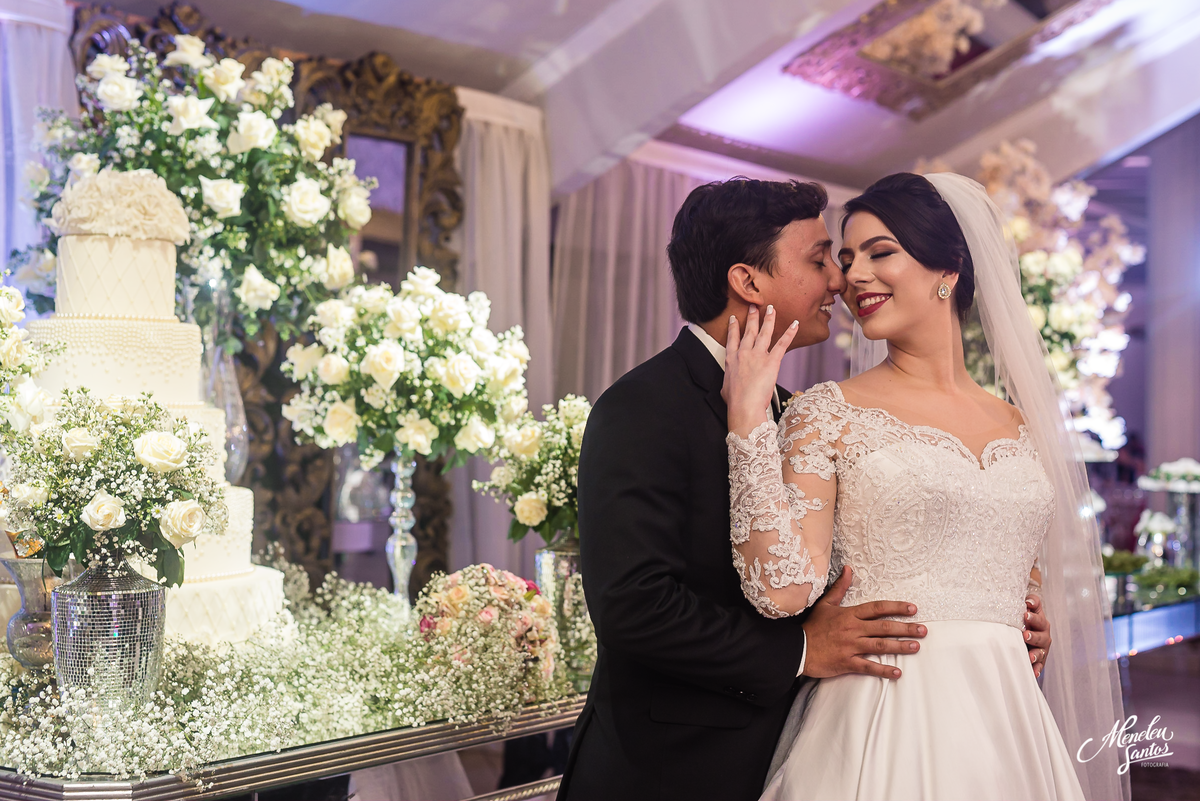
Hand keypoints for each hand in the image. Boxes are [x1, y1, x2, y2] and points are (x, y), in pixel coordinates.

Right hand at [723, 305, 797, 436]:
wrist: (744, 405)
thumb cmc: (734, 401)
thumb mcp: (725, 388)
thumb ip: (729, 381)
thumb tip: (729, 385)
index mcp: (731, 359)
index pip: (732, 338)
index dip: (734, 327)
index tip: (735, 318)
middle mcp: (744, 353)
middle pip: (749, 331)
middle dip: (752, 317)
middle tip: (754, 306)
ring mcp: (758, 355)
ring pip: (764, 332)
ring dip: (768, 319)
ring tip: (771, 308)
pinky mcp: (772, 361)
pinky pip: (782, 344)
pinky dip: (789, 333)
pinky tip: (795, 324)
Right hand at [800, 566, 926, 679]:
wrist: (796, 648)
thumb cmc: (812, 626)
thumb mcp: (825, 604)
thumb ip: (840, 587)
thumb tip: (848, 569)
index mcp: (849, 614)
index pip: (877, 608)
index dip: (896, 608)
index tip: (913, 609)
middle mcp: (853, 629)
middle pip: (884, 627)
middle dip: (906, 628)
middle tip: (923, 630)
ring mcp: (850, 646)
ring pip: (880, 645)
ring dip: (900, 646)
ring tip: (916, 647)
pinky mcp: (847, 662)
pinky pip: (868, 666)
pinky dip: (883, 670)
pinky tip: (897, 672)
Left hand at [1023, 593, 1050, 678]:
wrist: (1026, 631)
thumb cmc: (1025, 618)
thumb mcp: (1028, 608)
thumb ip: (1032, 602)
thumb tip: (1029, 601)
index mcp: (1041, 622)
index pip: (1038, 619)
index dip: (1033, 617)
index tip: (1025, 614)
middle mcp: (1044, 636)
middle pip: (1040, 637)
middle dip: (1033, 636)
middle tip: (1025, 635)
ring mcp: (1042, 649)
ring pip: (1040, 653)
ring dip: (1035, 655)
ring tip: (1029, 657)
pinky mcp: (1039, 660)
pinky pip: (1039, 666)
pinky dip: (1036, 670)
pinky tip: (1033, 674)